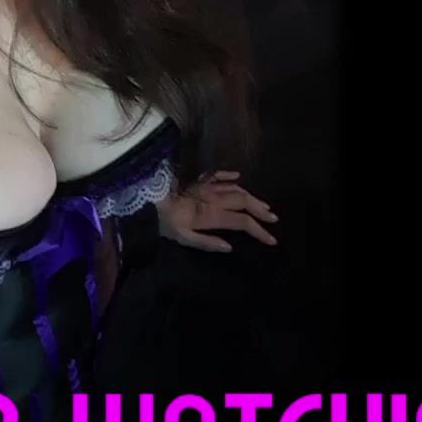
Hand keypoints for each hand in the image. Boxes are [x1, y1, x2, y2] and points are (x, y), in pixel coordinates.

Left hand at [156, 170, 278, 251]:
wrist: (147, 199)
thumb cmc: (164, 222)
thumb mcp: (183, 238)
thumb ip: (207, 243)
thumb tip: (229, 247)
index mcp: (211, 213)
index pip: (242, 222)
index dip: (259, 231)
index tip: (271, 240)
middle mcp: (214, 197)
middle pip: (244, 202)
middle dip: (261, 211)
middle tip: (273, 219)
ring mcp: (207, 186)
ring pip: (236, 189)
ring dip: (252, 197)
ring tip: (264, 206)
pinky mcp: (199, 180)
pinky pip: (219, 175)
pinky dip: (231, 176)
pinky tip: (238, 177)